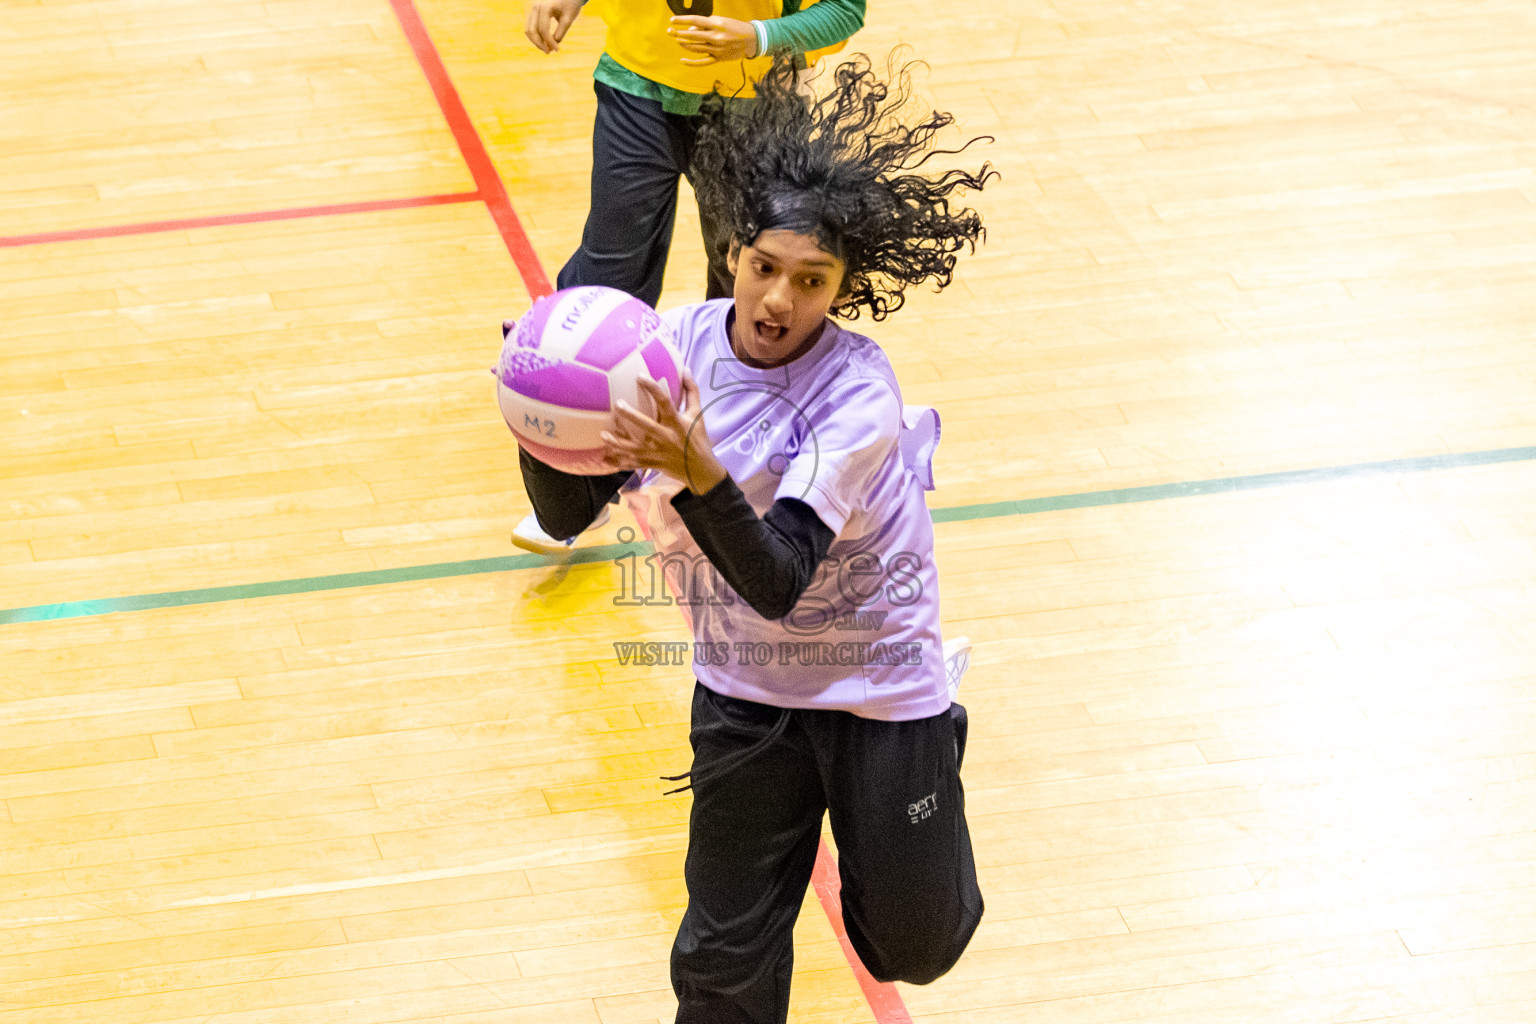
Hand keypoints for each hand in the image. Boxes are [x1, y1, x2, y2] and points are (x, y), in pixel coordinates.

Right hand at [525, 0, 582, 52]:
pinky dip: (536, 37)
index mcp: (545, 7)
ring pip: (528, 30)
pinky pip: (530, 27)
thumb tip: (552, 47)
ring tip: (547, 49)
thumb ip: (561, 32)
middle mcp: (536, 7)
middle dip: (539, 44)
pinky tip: (545, 43)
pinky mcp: (533, 13)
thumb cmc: (570, 5)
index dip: (549, 42)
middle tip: (549, 52)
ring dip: (536, 41)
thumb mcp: (569, 19)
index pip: (543, 29)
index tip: (557, 50)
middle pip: (531, 30)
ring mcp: (533, 10)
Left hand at [601, 372, 726, 493]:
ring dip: (618, 443)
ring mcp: (658, 453)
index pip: (665, 402)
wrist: (701, 470)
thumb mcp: (698, 414)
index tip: (640, 376)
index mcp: (677, 423)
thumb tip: (685, 369)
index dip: (653, 389)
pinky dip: (620, 461)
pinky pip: (634, 463)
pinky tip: (606, 457)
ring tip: (604, 434)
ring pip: (635, 448)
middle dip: (631, 416)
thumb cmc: (698, 439)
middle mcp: (667, 438)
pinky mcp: (653, 464)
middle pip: (646, 426)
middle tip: (617, 405)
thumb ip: (691, 391)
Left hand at [667, 15, 756, 65]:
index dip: (682, 21)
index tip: (672, 20)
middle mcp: (716, 37)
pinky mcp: (718, 58)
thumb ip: (705, 25)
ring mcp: (717, 49)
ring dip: (684, 44)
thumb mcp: (720, 21)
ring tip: (677, 40)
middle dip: (679, 33)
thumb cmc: (734, 27)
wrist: (752, 40)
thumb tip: (690, 31)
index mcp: (716, 24)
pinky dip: (691, 62)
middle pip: (692, 36)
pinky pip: (702, 62)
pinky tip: (682, 60)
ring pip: (695, 48)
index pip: (695, 21)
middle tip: (670, 32)